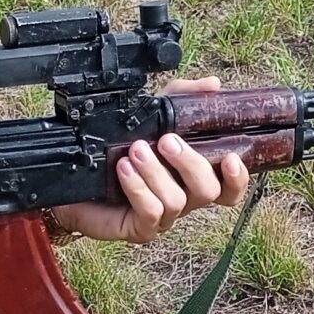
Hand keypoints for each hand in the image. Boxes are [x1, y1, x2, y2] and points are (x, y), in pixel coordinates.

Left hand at [48, 76, 249, 244]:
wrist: (75, 177)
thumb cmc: (118, 148)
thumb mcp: (151, 116)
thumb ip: (181, 99)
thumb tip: (213, 84)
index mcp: (192, 177)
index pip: (229, 187)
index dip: (237, 178)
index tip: (229, 158)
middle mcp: (184, 199)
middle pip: (208, 191)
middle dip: (190, 163)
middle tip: (166, 141)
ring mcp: (163, 217)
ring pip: (176, 201)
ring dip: (157, 172)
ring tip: (135, 150)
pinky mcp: (140, 229)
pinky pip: (150, 213)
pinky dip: (139, 188)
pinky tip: (124, 170)